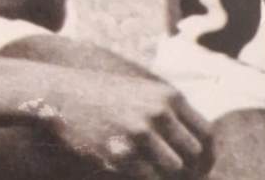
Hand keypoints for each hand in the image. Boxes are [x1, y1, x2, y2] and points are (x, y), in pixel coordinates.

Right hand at [47, 72, 211, 177]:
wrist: (57, 95)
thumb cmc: (99, 96)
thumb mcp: (140, 92)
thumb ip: (167, 111)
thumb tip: (193, 144)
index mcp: (168, 96)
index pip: (206, 133)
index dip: (207, 155)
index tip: (200, 169)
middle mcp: (158, 113)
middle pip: (194, 155)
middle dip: (189, 171)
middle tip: (177, 179)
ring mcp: (139, 135)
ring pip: (172, 170)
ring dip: (164, 175)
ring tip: (149, 171)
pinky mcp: (119, 155)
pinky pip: (146, 178)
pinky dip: (142, 178)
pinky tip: (128, 171)